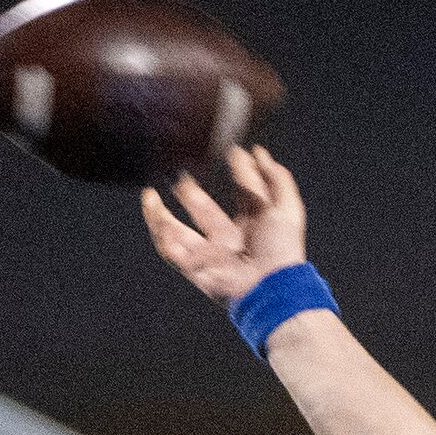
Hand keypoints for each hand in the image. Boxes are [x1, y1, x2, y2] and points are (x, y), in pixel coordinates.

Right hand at [141, 144, 308, 303]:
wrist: (271, 284)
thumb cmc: (281, 250)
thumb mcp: (286, 207)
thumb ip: (275, 178)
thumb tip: (258, 153)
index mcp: (254, 222)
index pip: (242, 191)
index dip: (238, 171)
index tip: (231, 150)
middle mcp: (230, 237)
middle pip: (203, 211)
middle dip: (190, 193)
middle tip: (181, 176)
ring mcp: (211, 254)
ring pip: (178, 233)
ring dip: (160, 217)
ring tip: (149, 196)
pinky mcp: (197, 270)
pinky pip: (174, 256)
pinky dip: (164, 241)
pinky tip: (158, 224)